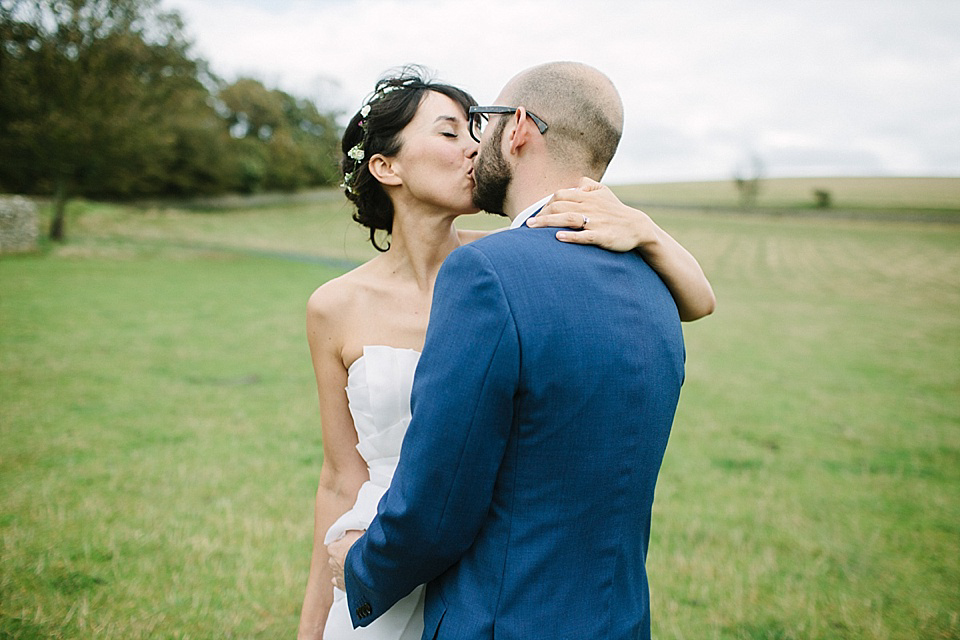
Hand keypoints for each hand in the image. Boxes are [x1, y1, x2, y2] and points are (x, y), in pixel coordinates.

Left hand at [327, 529, 363, 590]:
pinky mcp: (341, 585)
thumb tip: (349, 529)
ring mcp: (336, 574)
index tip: (350, 543)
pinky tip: (351, 578)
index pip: (335, 544)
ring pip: (338, 570)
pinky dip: (345, 580)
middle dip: (344, 556)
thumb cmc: (360, 548)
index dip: (343, 543)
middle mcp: (332, 562)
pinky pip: (340, 582)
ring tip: (356, 566)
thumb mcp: (356, 532)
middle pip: (336, 557)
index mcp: (333, 548)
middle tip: (355, 554)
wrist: (365, 567)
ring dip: (345, 568)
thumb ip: (350, 530)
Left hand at [528, 177, 658, 252]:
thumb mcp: (605, 193)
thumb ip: (589, 185)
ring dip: (548, 223)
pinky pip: (584, 235)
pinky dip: (571, 236)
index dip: (546, 203)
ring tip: (533, 228)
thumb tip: (576, 182)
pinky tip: (558, 237)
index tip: (537, 214)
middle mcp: (590, 206)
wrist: (637, 227)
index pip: (561, 195)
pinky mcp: (602, 236)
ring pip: (567, 219)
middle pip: (559, 206)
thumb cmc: (616, 211)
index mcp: (588, 196)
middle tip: (529, 224)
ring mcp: (596, 222)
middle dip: (541, 214)